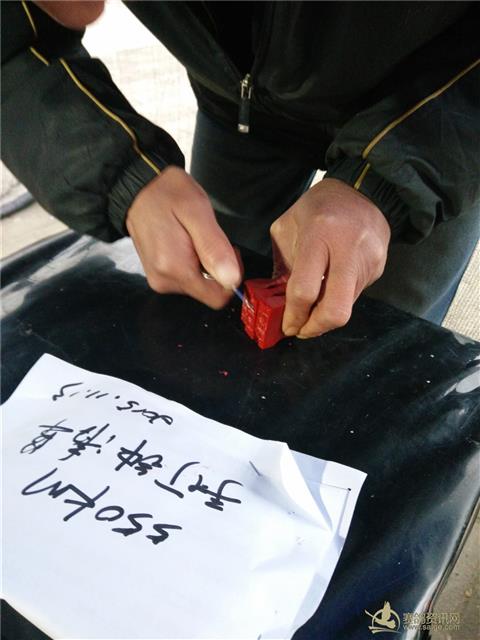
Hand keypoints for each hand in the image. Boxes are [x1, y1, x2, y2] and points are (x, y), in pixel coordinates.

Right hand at [126, 166, 241, 308]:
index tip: (227, 251)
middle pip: (208, 292)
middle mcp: (164, 280)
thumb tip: (231, 279)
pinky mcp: (158, 275)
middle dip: (217, 268)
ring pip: (198, 285)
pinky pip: (186, 278)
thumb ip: (215, 247)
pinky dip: (192, 263)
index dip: (231, 276)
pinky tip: (184, 242)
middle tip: (208, 238)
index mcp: (175, 268)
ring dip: (204, 264)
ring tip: (192, 236)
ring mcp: (159, 279)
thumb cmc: (166, 194)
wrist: (137, 189)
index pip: (217, 297)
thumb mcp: (197, 210)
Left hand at [270, 178, 390, 337]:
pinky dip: (338, 300)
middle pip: (335, 311)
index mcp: (319, 234)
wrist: (362, 189)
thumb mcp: (287, 227)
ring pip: (347, 308)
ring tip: (311, 310)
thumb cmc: (318, 207)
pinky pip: (355, 296)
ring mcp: (368, 260)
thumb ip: (281, 265)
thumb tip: (278, 303)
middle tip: (301, 329)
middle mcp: (348, 250)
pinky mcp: (379, 268)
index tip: (286, 324)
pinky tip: (328, 291)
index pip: (305, 290)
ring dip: (325, 316)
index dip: (293, 316)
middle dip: (315, 328)